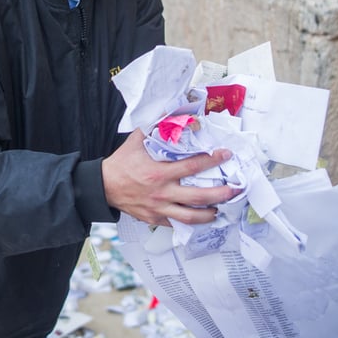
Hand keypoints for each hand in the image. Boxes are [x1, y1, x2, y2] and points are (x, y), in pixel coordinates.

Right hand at [101, 129, 236, 225]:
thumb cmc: (121, 163)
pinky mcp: (154, 219)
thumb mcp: (137, 140)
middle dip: (221, 194)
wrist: (103, 186)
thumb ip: (155, 128)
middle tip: (234, 189)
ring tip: (220, 209)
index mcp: (160, 172)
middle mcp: (162, 192)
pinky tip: (199, 218)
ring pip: (191, 216)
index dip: (213, 160)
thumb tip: (172, 113)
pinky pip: (176, 224)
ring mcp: (159, 208)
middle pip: (199, 197)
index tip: (225, 155)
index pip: (193, 166)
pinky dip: (190, 223)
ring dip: (209, 214)